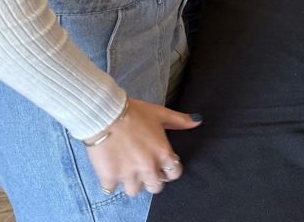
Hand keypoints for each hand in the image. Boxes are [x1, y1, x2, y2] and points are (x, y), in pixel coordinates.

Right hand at [85, 98, 201, 196]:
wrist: (105, 114)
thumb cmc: (134, 112)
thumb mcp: (160, 114)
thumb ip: (180, 121)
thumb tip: (198, 121)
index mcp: (162, 154)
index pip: (175, 174)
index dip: (169, 170)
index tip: (162, 165)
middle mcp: (148, 168)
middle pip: (156, 187)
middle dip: (152, 179)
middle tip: (144, 169)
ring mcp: (128, 175)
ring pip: (135, 191)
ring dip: (132, 183)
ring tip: (128, 171)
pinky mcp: (109, 177)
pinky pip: (111, 189)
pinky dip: (111, 182)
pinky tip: (111, 170)